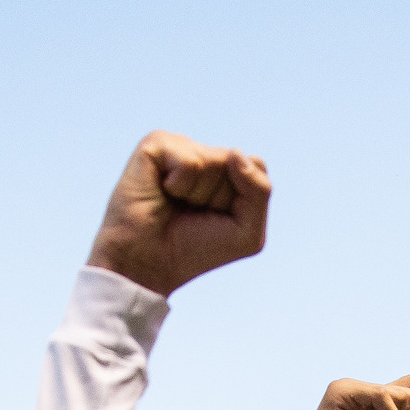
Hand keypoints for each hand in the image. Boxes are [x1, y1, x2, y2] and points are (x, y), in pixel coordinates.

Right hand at [86, 132, 270, 297]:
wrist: (148, 264)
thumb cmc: (195, 249)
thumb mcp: (247, 231)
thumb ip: (260, 190)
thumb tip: (236, 152)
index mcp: (224, 170)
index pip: (256, 166)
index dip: (243, 200)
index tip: (216, 218)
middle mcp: (202, 153)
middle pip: (237, 162)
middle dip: (220, 198)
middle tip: (192, 213)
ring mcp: (178, 146)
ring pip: (216, 161)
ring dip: (199, 194)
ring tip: (175, 204)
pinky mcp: (155, 145)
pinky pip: (190, 161)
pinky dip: (180, 185)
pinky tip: (162, 192)